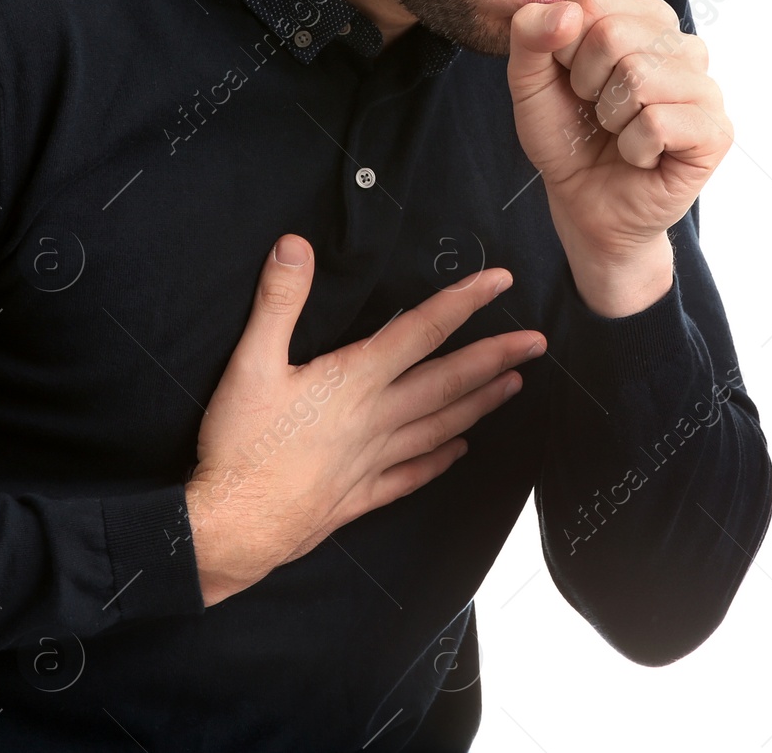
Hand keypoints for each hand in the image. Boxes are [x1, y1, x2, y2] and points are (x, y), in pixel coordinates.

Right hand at [185, 233, 545, 605]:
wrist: (232, 526)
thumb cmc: (240, 444)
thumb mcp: (249, 362)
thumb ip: (277, 301)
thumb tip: (295, 245)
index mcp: (353, 380)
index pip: (421, 331)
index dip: (463, 302)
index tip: (501, 283)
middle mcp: (374, 419)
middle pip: (446, 381)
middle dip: (494, 357)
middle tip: (538, 342)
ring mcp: (371, 460)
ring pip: (439, 426)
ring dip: (479, 404)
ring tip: (514, 386)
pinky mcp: (358, 495)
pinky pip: (410, 474)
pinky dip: (439, 461)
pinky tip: (459, 453)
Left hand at [506, 0, 732, 315]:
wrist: (585, 202)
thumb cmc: (566, 134)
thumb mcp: (529, 81)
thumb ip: (530, 35)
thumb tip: (567, 10)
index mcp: (641, 18)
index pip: (592, 0)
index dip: (564, 47)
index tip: (572, 78)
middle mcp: (681, 43)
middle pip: (614, 35)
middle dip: (586, 84)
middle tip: (596, 110)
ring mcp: (705, 86)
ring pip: (638, 78)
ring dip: (610, 118)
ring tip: (620, 131)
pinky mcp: (716, 131)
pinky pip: (658, 122)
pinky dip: (634, 147)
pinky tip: (643, 155)